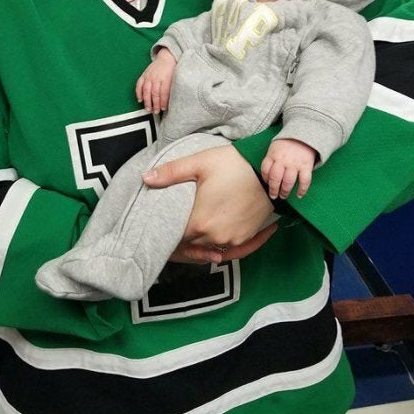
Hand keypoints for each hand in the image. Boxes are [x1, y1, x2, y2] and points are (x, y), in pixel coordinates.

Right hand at [136, 47, 176, 111]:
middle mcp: (156, 77)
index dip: (163, 102)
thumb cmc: (172, 69)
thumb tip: (170, 101)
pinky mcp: (144, 75)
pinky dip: (138, 92)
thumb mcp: (174, 78)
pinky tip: (140, 99)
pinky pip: (139, 85)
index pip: (164, 93)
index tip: (164, 108)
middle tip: (155, 111)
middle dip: (155, 104)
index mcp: (165, 78)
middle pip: (154, 93)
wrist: (167, 57)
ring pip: (146, 90)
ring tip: (148, 108)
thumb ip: (171, 89)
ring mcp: (149, 76)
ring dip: (146, 101)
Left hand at [142, 144, 274, 261]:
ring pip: (210, 249)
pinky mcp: (246, 237)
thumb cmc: (233, 164)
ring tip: (195, 234)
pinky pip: (230, 249)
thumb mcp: (199, 163)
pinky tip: (216, 240)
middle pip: (193, 245)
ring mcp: (233, 239)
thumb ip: (170, 173)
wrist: (269, 170)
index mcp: (200, 223)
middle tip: (177, 231)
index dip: (169, 235)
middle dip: (185, 239)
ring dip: (202, 244)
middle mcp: (215, 237)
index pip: (177, 239)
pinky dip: (222, 246)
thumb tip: (145, 178)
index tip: (164, 231)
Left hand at [261, 138, 315, 199]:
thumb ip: (271, 159)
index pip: (265, 169)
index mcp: (273, 155)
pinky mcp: (306, 166)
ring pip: (288, 182)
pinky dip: (302, 190)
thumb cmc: (287, 143)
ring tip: (283, 196)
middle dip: (274, 190)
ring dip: (285, 191)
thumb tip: (267, 176)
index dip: (265, 178)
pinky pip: (304, 181)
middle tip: (274, 195)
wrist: (304, 133)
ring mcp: (295, 164)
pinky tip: (299, 195)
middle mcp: (283, 160)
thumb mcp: (275, 147)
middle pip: (275, 179)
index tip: (267, 183)